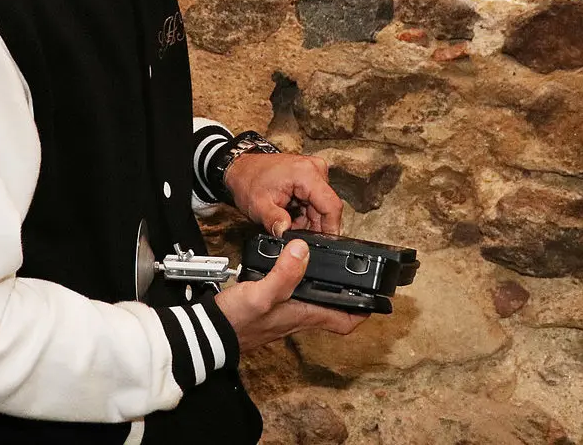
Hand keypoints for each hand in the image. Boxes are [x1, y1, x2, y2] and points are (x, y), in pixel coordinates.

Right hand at [214, 238, 365, 350]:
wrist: (209, 332)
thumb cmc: (236, 320)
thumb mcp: (262, 292)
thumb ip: (284, 272)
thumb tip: (304, 250)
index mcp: (304, 314)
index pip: (344, 321)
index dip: (363, 311)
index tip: (374, 297)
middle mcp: (298, 316)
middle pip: (332, 309)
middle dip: (346, 294)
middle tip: (354, 274)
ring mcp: (284, 313)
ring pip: (314, 300)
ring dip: (324, 287)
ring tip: (330, 266)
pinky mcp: (270, 307)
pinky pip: (294, 295)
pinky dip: (300, 282)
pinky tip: (292, 268)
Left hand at [223, 151, 343, 236]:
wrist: (242, 168)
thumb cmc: (249, 180)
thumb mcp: (259, 206)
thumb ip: (275, 221)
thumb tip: (287, 235)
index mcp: (306, 174)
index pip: (331, 205)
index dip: (331, 228)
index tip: (326, 243)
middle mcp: (315, 169)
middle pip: (326, 207)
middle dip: (313, 225)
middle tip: (293, 231)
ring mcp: (314, 171)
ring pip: (321, 206)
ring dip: (308, 219)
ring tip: (287, 219)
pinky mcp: (311, 176)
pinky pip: (316, 201)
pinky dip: (305, 211)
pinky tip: (291, 213)